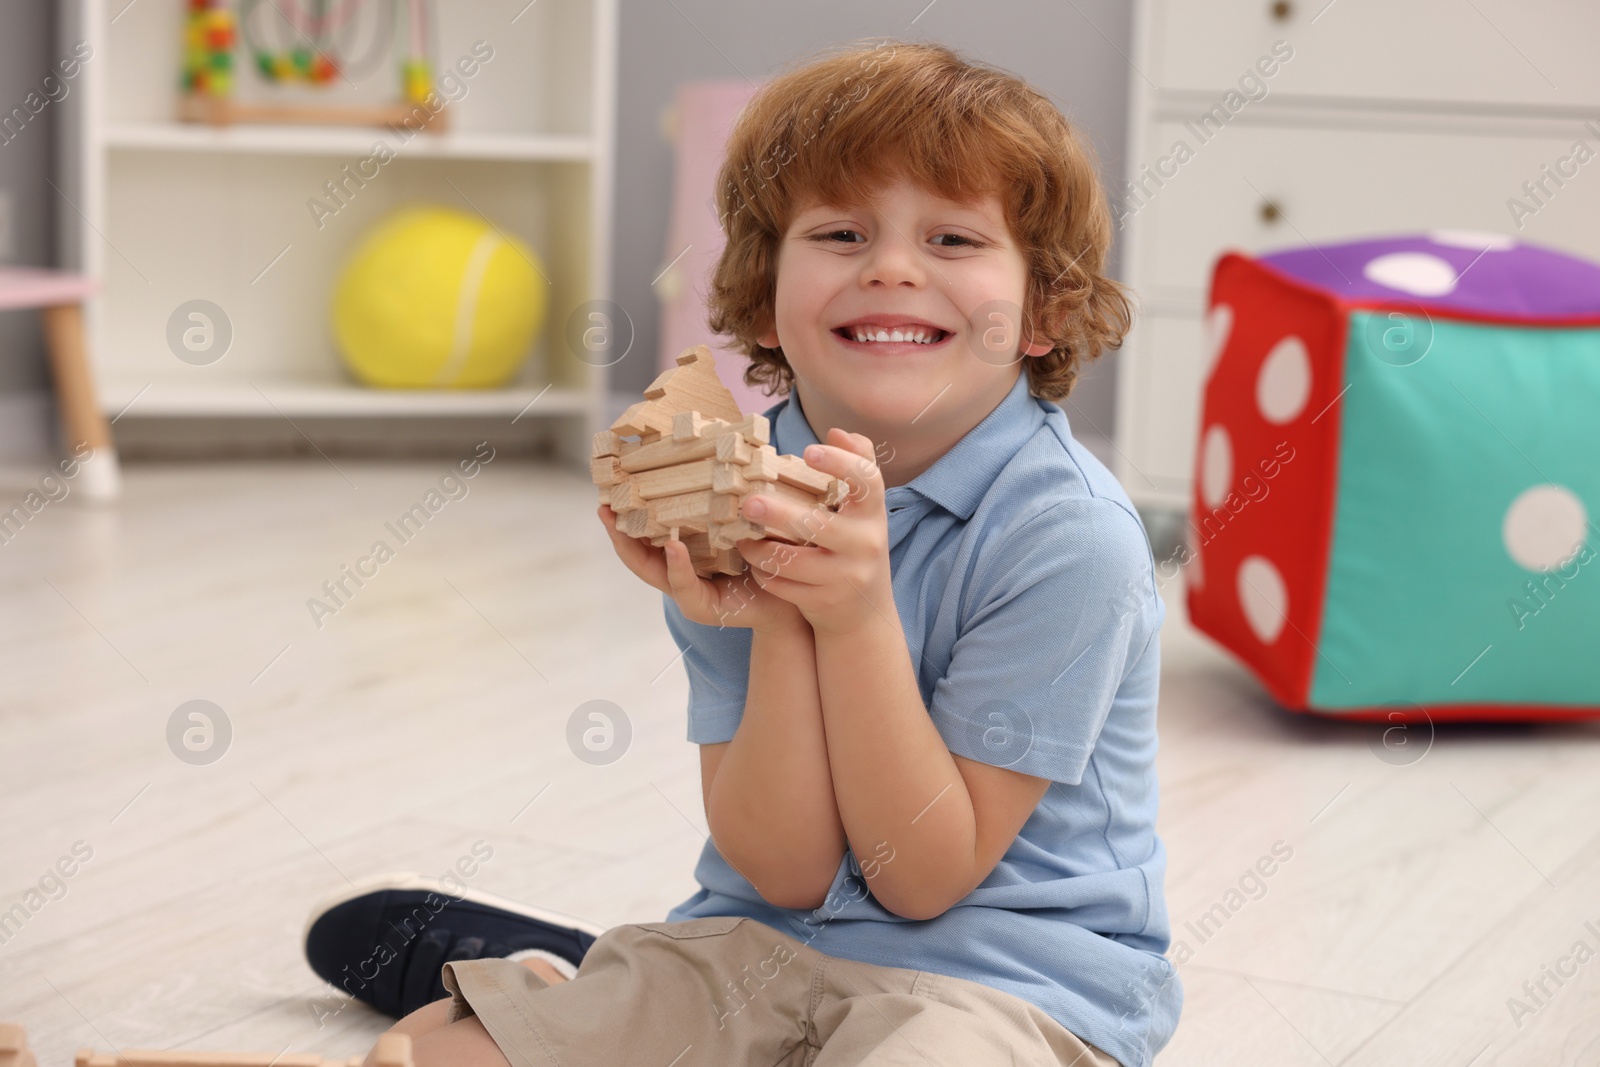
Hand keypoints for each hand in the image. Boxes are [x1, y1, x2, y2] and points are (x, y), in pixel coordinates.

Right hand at [598, 504, 804, 633]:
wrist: (790, 601)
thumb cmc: (767, 559)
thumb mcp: (743, 523)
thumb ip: (724, 501)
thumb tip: (720, 450)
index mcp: (685, 550)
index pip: (647, 533)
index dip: (627, 515)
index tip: (610, 491)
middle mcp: (680, 571)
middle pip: (638, 553)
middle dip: (618, 531)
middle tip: (602, 506)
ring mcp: (687, 591)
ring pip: (652, 570)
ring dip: (635, 547)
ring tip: (620, 524)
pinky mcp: (702, 607)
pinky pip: (684, 586)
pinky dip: (677, 567)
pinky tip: (672, 547)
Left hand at [735, 427, 895, 636]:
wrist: (864, 610)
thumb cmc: (856, 545)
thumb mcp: (864, 509)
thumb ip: (857, 464)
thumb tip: (836, 431)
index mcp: (873, 513)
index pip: (867, 482)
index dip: (840, 464)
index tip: (808, 450)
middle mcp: (865, 544)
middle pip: (819, 525)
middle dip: (779, 513)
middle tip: (748, 502)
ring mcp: (847, 576)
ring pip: (794, 562)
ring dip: (760, 550)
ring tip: (742, 538)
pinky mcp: (826, 602)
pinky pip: (786, 587)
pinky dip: (765, 575)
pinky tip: (754, 565)